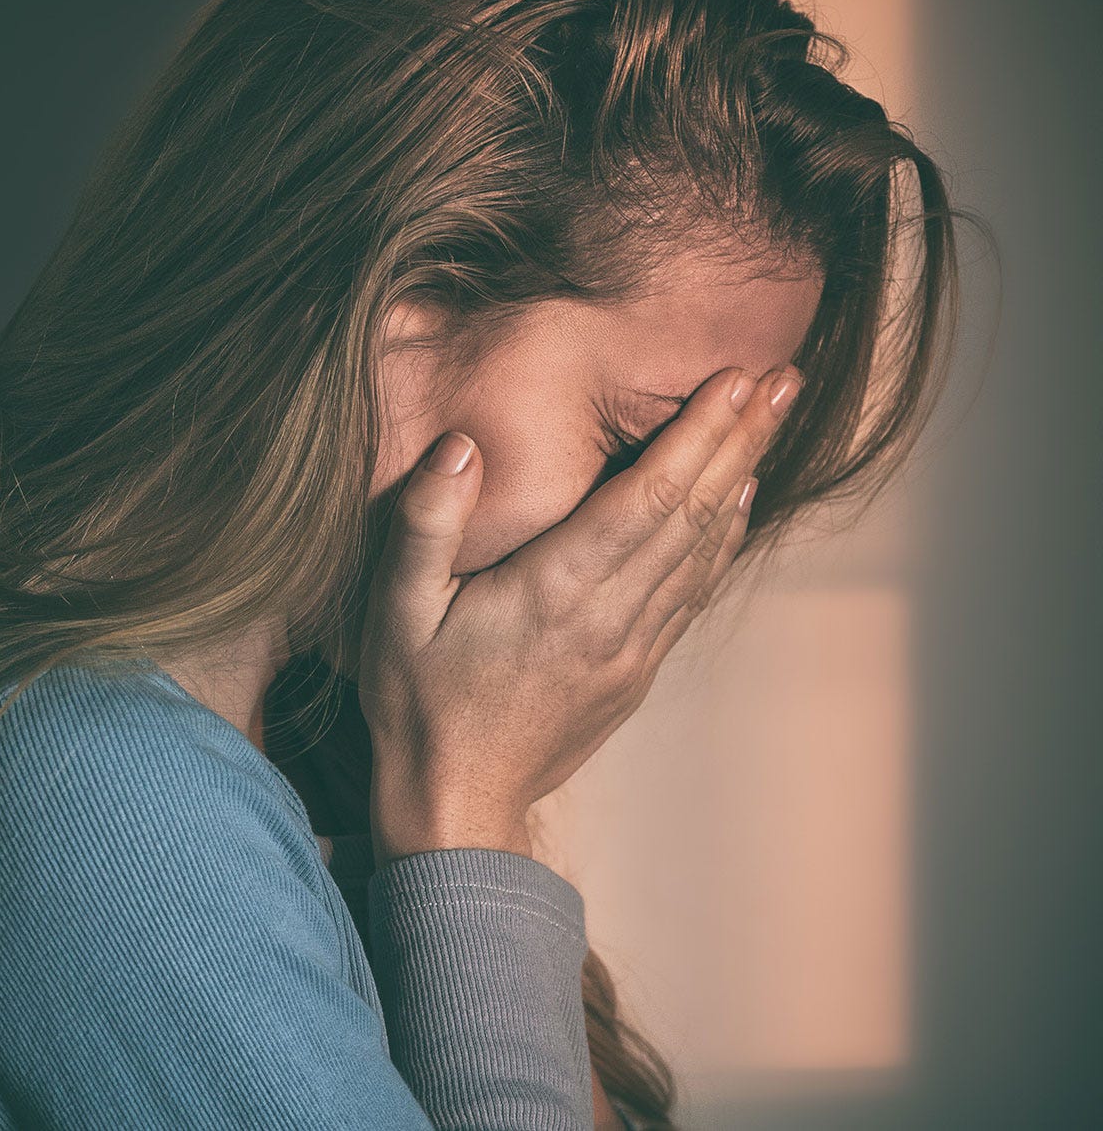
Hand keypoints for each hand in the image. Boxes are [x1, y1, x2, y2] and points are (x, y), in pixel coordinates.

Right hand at [359, 362, 804, 861]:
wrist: (456, 804)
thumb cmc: (416, 701)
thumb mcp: (394, 611)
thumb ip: (425, 524)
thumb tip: (459, 446)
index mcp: (555, 592)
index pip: (647, 499)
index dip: (698, 436)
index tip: (737, 379)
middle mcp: (609, 617)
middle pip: (693, 514)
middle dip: (742, 439)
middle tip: (785, 377)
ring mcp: (631, 648)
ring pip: (704, 549)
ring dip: (743, 477)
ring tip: (777, 420)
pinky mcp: (635, 671)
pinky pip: (693, 590)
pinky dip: (723, 537)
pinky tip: (738, 501)